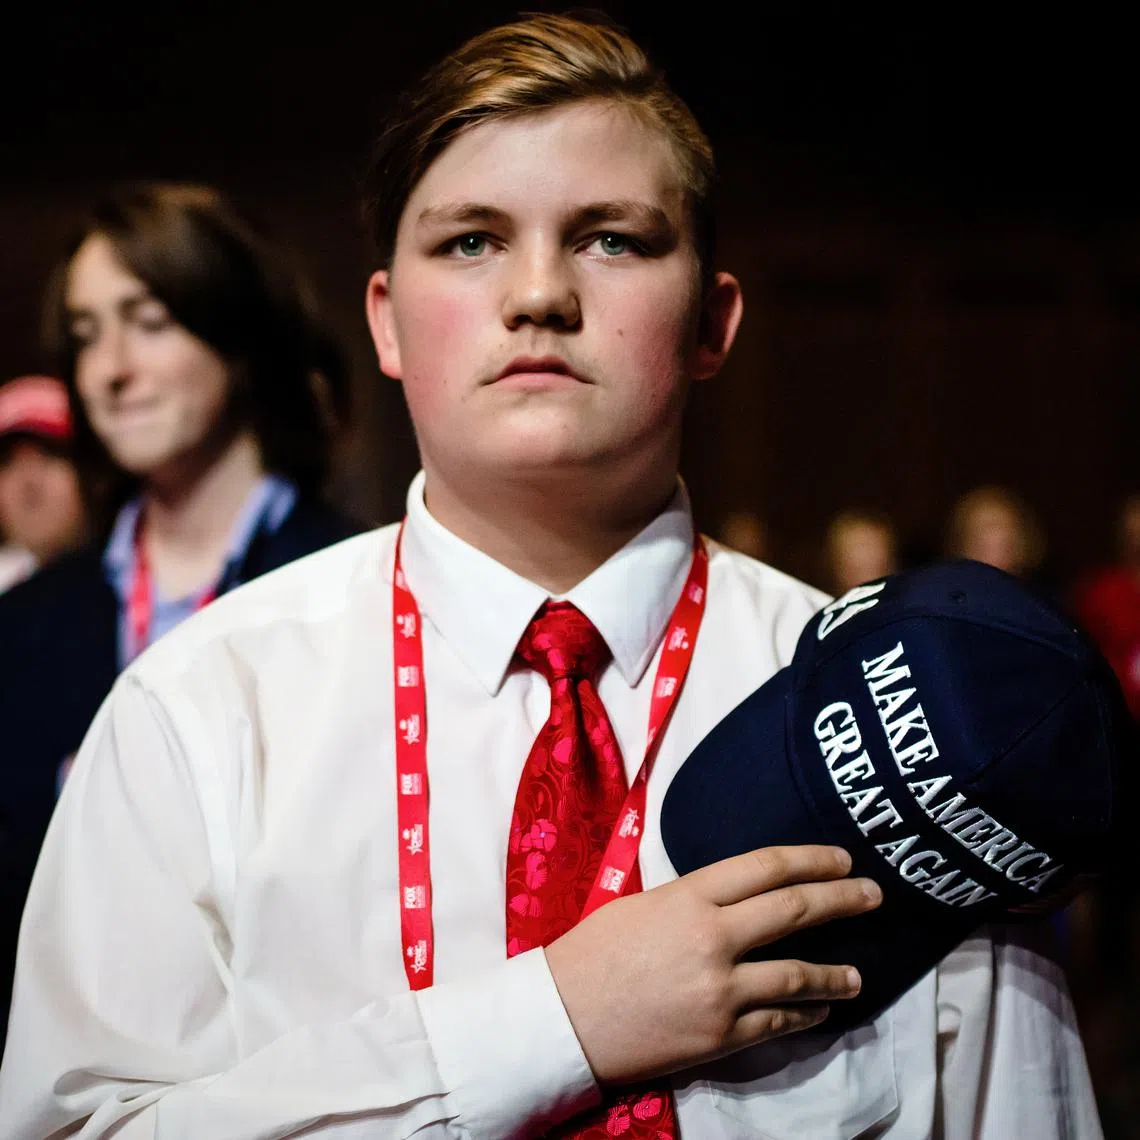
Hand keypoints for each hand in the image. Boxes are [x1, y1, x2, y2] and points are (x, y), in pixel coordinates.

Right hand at [545, 845, 880, 1084]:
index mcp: (690, 894)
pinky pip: (779, 1022)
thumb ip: (694, 898)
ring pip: (798, 974)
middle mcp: (714, 935)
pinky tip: (820, 1010)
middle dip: (842, 899)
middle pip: (794, 909)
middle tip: (874, 896)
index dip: (812, 860)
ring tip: (858, 974)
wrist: (562, 1017)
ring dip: (835, 972)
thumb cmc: (592, 952)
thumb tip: (738, 899)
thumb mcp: (643, 903)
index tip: (843, 860)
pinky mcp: (721, 1035)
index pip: (767, 866)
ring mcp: (721, 989)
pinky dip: (806, 1014)